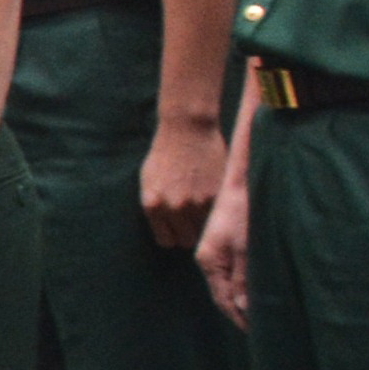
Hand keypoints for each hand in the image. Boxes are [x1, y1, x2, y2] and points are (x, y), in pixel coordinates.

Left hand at [141, 112, 227, 255]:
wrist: (187, 128)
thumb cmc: (164, 154)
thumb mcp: (148, 181)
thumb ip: (155, 207)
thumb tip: (166, 231)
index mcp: (153, 205)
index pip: (166, 241)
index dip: (173, 235)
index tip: (177, 228)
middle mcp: (174, 207)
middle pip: (187, 241)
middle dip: (190, 232)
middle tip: (193, 220)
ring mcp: (198, 202)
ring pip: (206, 231)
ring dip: (206, 223)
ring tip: (204, 208)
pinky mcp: (218, 194)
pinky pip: (220, 216)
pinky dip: (218, 210)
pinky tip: (214, 198)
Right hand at [198, 171, 252, 326]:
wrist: (243, 178)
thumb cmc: (246, 210)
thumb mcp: (248, 247)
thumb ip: (245, 279)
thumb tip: (243, 309)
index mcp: (209, 261)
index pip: (223, 300)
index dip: (239, 318)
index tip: (258, 333)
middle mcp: (209, 258)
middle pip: (224, 293)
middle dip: (241, 311)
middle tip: (265, 328)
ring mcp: (216, 250)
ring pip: (229, 282)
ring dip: (245, 297)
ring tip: (264, 312)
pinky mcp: (226, 243)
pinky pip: (233, 271)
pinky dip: (245, 283)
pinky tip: (258, 288)